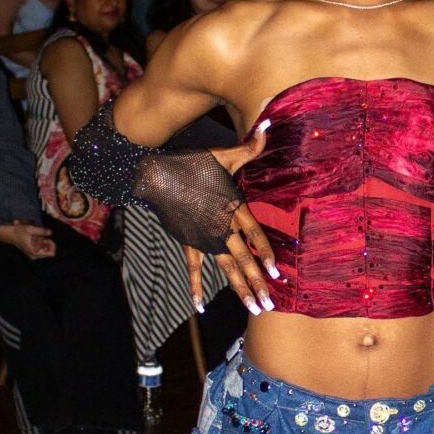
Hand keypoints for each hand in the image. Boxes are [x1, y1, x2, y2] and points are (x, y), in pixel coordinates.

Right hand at [0, 219, 56, 259]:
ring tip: (37, 236)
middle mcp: (34, 256)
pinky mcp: (31, 252)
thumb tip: (50, 232)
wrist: (9, 234)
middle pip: (49, 252)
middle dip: (47, 243)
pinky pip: (41, 250)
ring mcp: (33, 255)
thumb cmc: (18, 232)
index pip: (51, 253)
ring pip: (45, 250)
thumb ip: (41, 231)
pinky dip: (41, 243)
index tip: (47, 238)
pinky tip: (36, 238)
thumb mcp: (30, 229)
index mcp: (34, 252)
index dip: (52, 245)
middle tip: (42, 237)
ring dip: (44, 243)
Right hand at [185, 119, 279, 316]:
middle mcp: (220, 227)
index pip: (255, 235)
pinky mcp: (187, 241)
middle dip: (258, 283)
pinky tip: (200, 307)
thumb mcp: (223, 155)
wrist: (155, 174)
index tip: (278, 273)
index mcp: (232, 208)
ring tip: (254, 308)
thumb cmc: (191, 163)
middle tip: (270, 304)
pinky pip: (193, 268)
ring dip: (240, 289)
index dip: (267, 254)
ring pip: (225, 268)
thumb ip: (249, 148)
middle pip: (244, 259)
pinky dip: (195, 288)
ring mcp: (203, 238)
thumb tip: (268, 126)